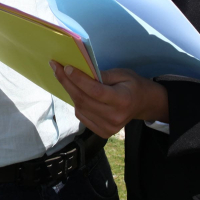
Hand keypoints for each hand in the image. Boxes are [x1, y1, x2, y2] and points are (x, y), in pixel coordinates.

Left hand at [51, 62, 168, 138]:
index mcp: (123, 101)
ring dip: (69, 91)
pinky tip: (75, 91)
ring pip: (80, 108)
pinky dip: (76, 103)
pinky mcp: (102, 132)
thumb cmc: (132, 85)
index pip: (96, 91)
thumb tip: (81, 70)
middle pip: (84, 100)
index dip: (80, 80)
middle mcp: (115, 117)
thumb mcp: (122, 74)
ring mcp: (108, 128)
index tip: (66, 67)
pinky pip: (82, 116)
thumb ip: (103, 74)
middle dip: (67, 82)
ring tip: (63, 77)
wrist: (143, 104)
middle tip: (55, 68)